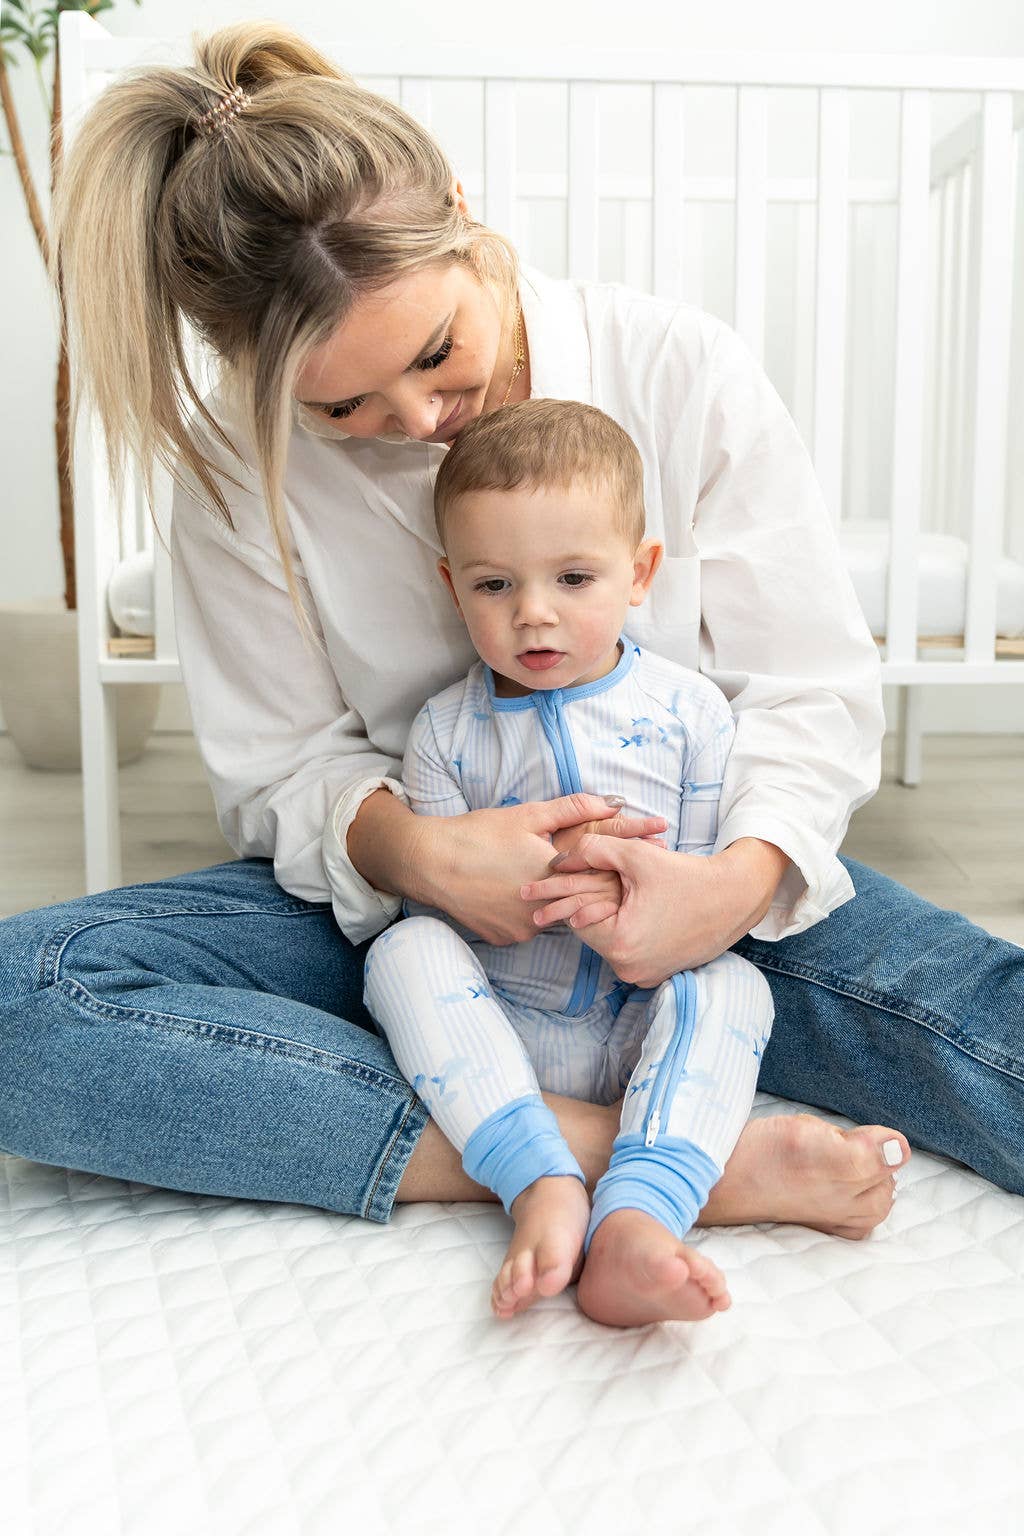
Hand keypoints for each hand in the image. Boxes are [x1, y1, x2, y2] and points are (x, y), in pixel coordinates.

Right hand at [414, 794, 667, 946]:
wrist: (429, 863)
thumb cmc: (477, 834)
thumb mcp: (527, 815)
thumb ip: (574, 810)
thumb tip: (614, 803)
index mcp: (555, 874)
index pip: (606, 863)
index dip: (632, 850)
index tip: (660, 840)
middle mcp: (547, 907)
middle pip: (588, 892)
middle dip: (609, 877)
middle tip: (635, 867)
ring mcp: (528, 928)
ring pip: (560, 912)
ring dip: (570, 897)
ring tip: (571, 882)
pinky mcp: (510, 939)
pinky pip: (535, 925)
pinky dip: (538, 912)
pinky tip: (531, 898)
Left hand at [520, 837, 788, 985]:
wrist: (736, 898)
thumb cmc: (689, 876)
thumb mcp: (637, 856)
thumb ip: (594, 850)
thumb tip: (560, 857)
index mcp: (621, 944)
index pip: (575, 918)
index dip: (556, 896)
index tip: (527, 890)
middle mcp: (629, 968)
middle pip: (588, 932)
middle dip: (574, 907)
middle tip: (537, 898)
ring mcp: (644, 975)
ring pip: (607, 941)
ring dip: (599, 918)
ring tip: (583, 899)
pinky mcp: (657, 973)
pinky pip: (626, 950)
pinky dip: (621, 930)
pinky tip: (620, 911)